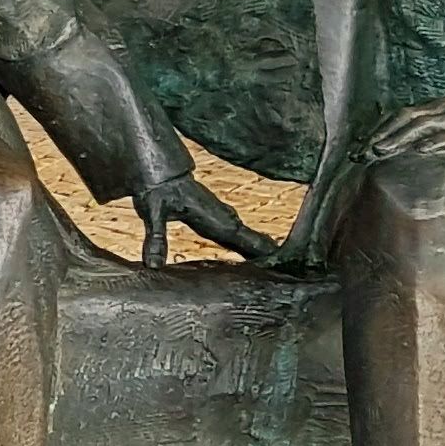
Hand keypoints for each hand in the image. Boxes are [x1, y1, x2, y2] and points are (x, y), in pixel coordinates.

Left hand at [138, 175, 275, 267]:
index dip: (260, 250)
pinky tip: (257, 254)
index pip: (242, 237)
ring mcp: (221, 218)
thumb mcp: (153, 213)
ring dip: (264, 250)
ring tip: (283, 267)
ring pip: (248, 236)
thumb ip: (156, 238)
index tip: (280, 262)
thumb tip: (153, 265)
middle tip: (292, 272)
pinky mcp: (216, 219)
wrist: (159, 172)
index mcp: (212, 218)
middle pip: (252, 239)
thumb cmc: (157, 190)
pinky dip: (251, 244)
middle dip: (270, 254)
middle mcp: (222, 218)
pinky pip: (239, 234)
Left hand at [363, 99, 444, 175]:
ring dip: (400, 137)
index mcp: (440, 109)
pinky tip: (421, 151)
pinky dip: (436, 142)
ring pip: (426, 124)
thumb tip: (405, 155)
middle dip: (381, 135)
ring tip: (380, 151)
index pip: (401, 116)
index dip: (377, 130)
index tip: (357, 149)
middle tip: (360, 154)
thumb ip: (433, 139)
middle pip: (407, 118)